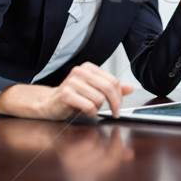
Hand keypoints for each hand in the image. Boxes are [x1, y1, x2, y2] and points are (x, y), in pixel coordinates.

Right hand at [0, 62, 133, 120]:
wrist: (49, 104)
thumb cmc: (73, 97)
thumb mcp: (94, 91)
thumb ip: (112, 89)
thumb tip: (130, 88)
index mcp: (89, 68)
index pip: (113, 80)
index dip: (120, 95)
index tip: (119, 106)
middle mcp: (81, 72)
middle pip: (109, 88)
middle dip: (115, 103)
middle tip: (114, 112)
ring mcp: (72, 82)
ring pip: (99, 98)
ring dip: (99, 108)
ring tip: (92, 109)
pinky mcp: (66, 94)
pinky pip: (88, 106)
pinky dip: (91, 112)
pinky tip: (87, 112)